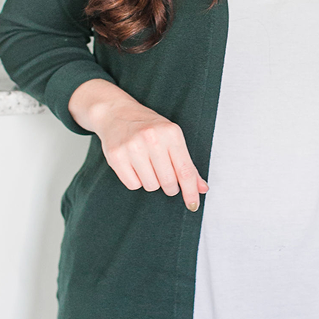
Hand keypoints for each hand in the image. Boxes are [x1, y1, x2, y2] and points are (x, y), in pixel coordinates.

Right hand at [69, 79, 207, 210]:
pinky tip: (134, 165)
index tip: (193, 205)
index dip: (190, 191)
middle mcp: (152, 138)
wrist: (116, 113)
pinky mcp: (116, 155)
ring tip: (147, 165)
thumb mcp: (172, 137)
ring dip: (151, 181)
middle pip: (168, 182)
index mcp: (171, 132)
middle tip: (166, 177)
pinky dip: (135, 180)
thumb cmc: (147, 126)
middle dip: (170, 186)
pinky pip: (133, 184)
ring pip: (151, 185)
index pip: (185, 170)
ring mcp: (132, 146)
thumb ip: (187, 164)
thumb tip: (202, 188)